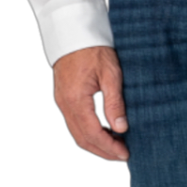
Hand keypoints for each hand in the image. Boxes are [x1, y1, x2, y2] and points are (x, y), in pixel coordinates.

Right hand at [53, 46, 129, 161]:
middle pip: (82, 138)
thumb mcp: (110, 73)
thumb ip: (114, 103)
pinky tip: (104, 129)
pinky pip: (75, 121)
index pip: (92, 134)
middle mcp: (65, 104)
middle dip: (102, 150)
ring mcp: (62, 101)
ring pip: (77, 132)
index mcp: (76, 100)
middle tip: (121, 154)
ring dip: (96, 142)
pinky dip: (89, 131)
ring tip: (115, 144)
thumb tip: (120, 129)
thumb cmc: (94, 48)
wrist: (75, 31)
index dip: (109, 147)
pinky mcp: (64, 96)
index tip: (125, 153)